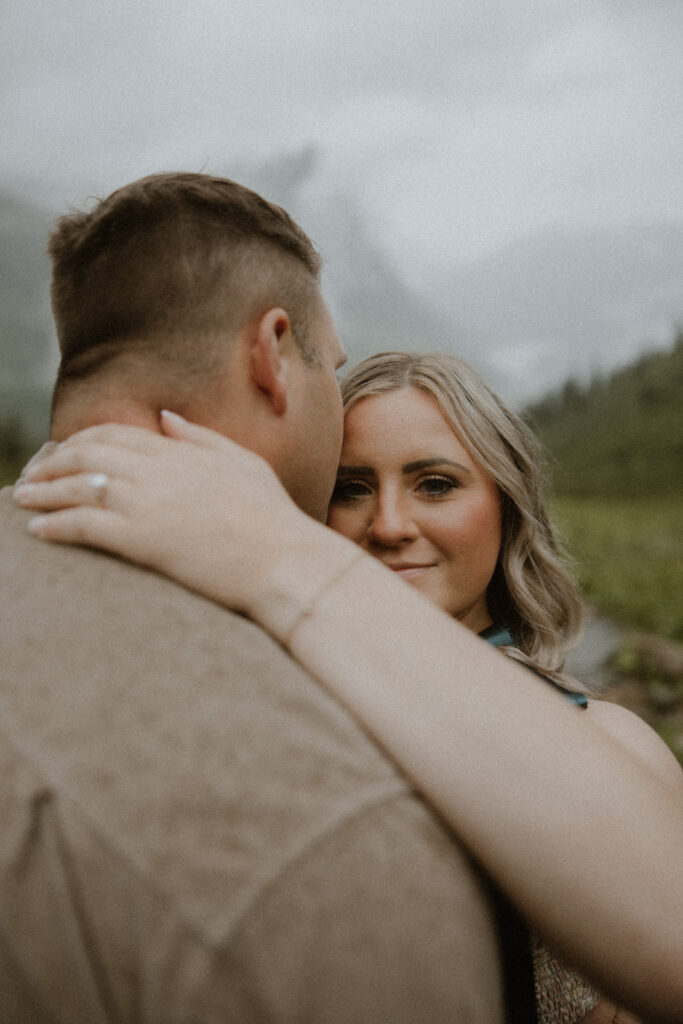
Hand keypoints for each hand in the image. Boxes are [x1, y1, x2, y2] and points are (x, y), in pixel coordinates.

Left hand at [13, 412, 308, 615]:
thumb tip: (166, 418)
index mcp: (181, 451)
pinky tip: (38, 530)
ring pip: (78, 486)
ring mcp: (148, 503)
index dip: (83, 440)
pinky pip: (84, 526)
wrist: (285, 560)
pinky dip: (56, 525)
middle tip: (32, 475)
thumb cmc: (272, 517)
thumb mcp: (243, 463)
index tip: (64, 451)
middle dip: (53, 462)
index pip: (117, 435)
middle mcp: (158, 471)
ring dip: (43, 492)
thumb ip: (201, 438)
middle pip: (89, 455)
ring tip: (21, 499)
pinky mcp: (142, 539)